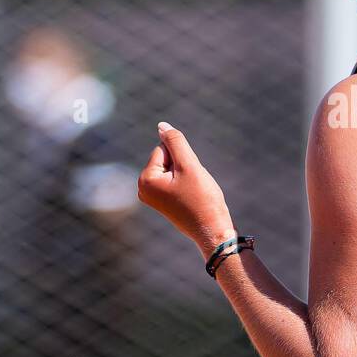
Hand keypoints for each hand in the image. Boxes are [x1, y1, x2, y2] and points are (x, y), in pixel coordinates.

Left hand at [138, 122, 235, 256]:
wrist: (213, 230)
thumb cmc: (202, 199)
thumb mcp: (190, 166)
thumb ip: (175, 142)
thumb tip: (162, 125)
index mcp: (145, 180)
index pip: (163, 149)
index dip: (182, 159)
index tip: (189, 179)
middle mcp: (143, 189)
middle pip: (166, 159)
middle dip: (183, 167)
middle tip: (192, 187)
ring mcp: (152, 197)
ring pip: (173, 169)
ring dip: (187, 175)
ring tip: (192, 193)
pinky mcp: (163, 202)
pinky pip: (175, 181)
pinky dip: (186, 184)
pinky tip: (191, 198)